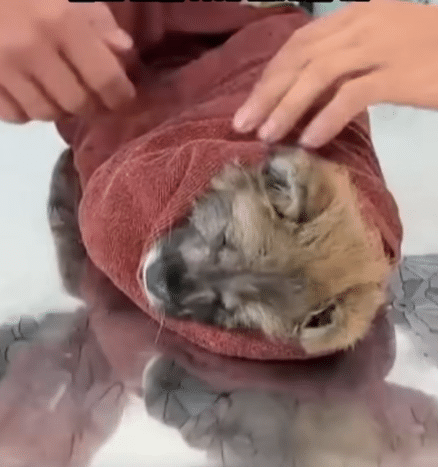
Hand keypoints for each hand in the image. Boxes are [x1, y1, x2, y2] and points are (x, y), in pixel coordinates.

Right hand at [0, 0, 135, 122]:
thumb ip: (97, 21)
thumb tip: (125, 51)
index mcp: (60, 21)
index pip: (106, 78)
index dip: (121, 96)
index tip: (124, 98)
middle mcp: (32, 48)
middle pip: (78, 103)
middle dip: (91, 105)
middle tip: (94, 98)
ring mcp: (1, 67)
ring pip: (46, 113)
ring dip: (59, 108)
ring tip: (60, 92)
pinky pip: (15, 115)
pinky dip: (28, 110)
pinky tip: (29, 92)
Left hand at [233, 0, 437, 147]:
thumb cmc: (429, 52)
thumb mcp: (379, 46)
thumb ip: (344, 61)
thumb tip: (304, 94)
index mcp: (354, 15)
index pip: (299, 44)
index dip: (271, 75)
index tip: (252, 104)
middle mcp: (362, 23)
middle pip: (300, 58)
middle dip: (267, 93)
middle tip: (243, 124)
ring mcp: (381, 45)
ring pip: (319, 74)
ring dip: (287, 107)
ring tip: (267, 136)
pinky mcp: (399, 72)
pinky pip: (352, 96)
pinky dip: (326, 119)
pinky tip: (309, 140)